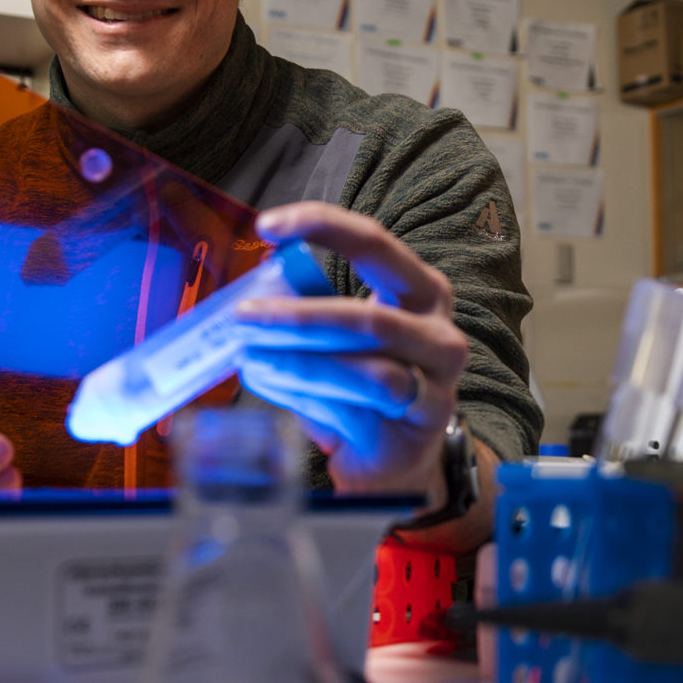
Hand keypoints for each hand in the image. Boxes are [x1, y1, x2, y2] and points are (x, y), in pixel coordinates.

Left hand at [234, 202, 462, 500]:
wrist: (393, 457)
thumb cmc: (362, 388)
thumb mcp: (339, 337)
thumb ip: (309, 309)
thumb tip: (252, 294)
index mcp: (421, 291)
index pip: (374, 244)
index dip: (322, 226)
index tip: (266, 226)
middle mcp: (439, 332)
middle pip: (368, 317)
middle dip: (298, 317)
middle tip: (243, 316)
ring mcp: (438, 383)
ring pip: (368, 372)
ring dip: (298, 364)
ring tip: (249, 358)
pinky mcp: (420, 428)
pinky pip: (359, 410)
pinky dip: (306, 396)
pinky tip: (269, 384)